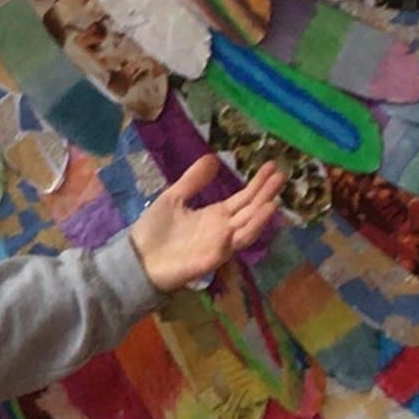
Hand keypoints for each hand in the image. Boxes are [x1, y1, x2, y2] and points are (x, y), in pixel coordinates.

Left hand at [129, 154, 284, 293]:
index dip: (258, 184)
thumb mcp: (174, 197)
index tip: (272, 165)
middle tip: (282, 175)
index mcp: (215, 215)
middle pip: (250, 211)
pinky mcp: (209, 260)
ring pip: (246, 231)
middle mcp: (223, 230)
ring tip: (273, 202)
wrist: (137, 257)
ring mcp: (218, 246)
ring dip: (259, 219)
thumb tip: (212, 158)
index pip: (243, 198)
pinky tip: (240, 227)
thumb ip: (193, 181)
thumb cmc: (155, 230)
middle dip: (265, 195)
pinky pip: (227, 249)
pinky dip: (236, 238)